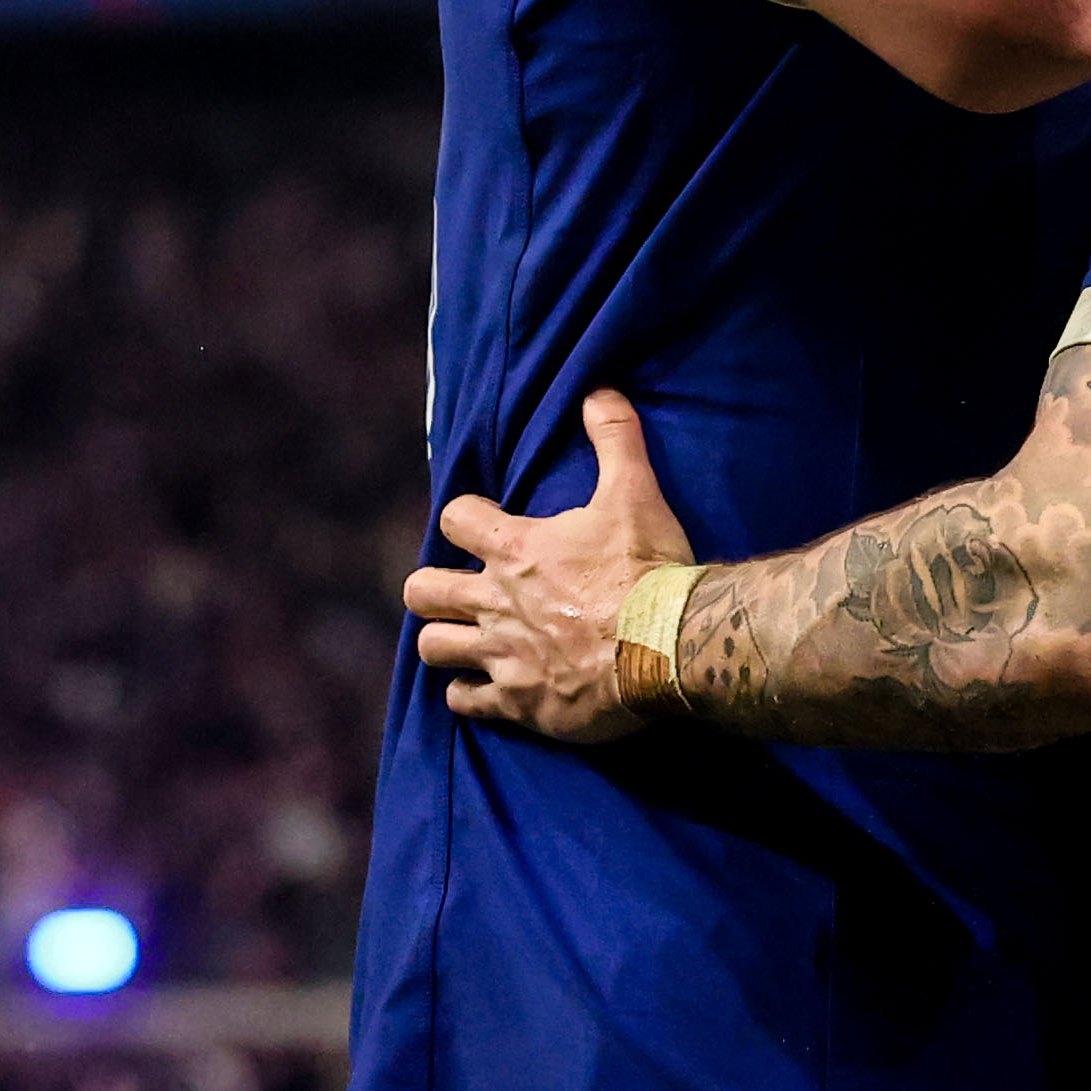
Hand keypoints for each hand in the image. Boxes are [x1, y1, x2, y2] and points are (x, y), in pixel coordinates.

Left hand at [404, 389, 699, 745]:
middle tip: (461, 591)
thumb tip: (600, 390)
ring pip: (433, 647)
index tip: (485, 525)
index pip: (454, 519)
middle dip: (433, 588)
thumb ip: (615, 440)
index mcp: (516, 549)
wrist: (668, 646)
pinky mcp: (519, 700)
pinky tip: (486, 688)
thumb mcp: (637, 494)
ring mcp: (502, 654)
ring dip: (445, 641)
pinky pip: (465, 701)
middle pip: (421, 590)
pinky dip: (469, 694)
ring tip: (467, 640)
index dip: (466, 518)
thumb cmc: (649, 570)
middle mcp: (496, 601)